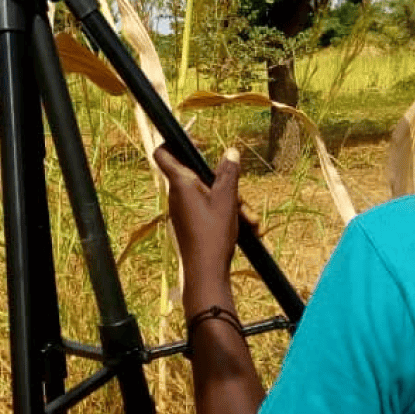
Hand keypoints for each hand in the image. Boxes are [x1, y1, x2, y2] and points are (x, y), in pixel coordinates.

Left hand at [154, 145, 241, 309]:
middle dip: (226, 183)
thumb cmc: (212, 235)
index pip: (163, 153)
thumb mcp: (226, 199)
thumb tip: (231, 151)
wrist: (206, 272)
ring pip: (211, 194)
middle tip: (241, 196)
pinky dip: (229, 215)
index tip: (199, 141)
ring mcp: (185, 209)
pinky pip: (211, 209)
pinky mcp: (192, 222)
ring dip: (234, 203)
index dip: (176, 141)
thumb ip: (228, 173)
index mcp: (180, 183)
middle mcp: (178, 194)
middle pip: (199, 175)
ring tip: (250, 220)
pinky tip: (249, 229)